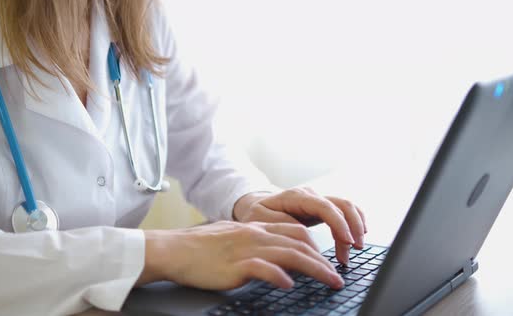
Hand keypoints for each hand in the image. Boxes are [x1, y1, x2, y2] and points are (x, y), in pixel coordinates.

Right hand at [137, 221, 343, 289]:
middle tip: (337, 276)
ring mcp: (247, 249)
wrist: (174, 249)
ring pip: (290, 255)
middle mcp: (256, 234)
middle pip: (300, 243)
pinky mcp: (236, 265)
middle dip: (323, 260)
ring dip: (315, 269)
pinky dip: (279, 276)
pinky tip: (289, 284)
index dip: (316, 246)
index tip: (328, 260)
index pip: (296, 231)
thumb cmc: (200, 247)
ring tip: (330, 281)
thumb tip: (271, 255)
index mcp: (256, 227)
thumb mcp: (232, 237)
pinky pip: (264, 269)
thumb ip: (254, 242)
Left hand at [233, 188, 366, 263]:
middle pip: (341, 204)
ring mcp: (318, 200)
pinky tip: (357, 237)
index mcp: (295, 196)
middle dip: (353, 226)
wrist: (254, 206)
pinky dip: (354, 223)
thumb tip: (304, 238)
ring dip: (356, 226)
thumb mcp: (260, 220)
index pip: (324, 206)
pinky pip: (344, 211)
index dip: (338, 223)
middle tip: (355, 248)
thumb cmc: (256, 214)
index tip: (347, 241)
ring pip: (346, 207)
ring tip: (356, 248)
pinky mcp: (322, 208)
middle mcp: (310, 195)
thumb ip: (281, 225)